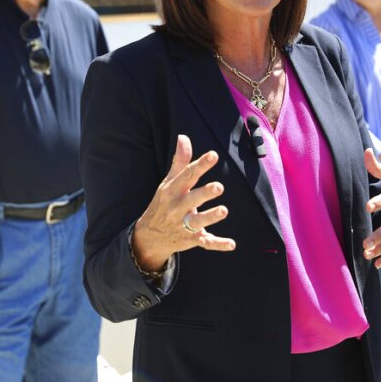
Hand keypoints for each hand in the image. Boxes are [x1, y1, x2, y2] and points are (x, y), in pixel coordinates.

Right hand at [131, 134, 235, 271]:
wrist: (148, 237)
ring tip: (223, 211)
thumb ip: (180, 162)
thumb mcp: (168, 183)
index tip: (213, 155)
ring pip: (198, 222)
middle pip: (192, 199)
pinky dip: (218, 244)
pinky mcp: (191, 240)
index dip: (200, 165)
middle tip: (219, 187)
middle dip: (204, 193)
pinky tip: (232, 244)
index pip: (187, 176)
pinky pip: (205, 243)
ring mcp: (184, 225)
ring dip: (210, 217)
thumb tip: (184, 137)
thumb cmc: (164, 203)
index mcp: (172, 191)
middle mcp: (177, 208)